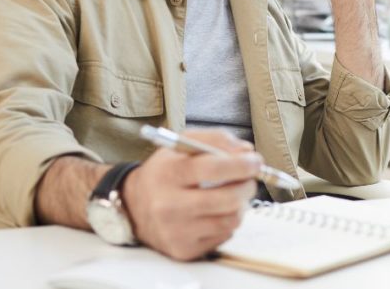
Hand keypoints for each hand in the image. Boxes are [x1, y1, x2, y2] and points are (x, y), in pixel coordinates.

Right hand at [121, 129, 260, 260]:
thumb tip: (247, 151)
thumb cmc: (165, 171)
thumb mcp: (182, 144)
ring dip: (240, 205)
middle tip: (250, 179)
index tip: (255, 161)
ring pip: (231, 220)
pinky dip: (227, 221)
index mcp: (168, 174)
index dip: (241, 164)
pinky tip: (216, 212)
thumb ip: (215, 140)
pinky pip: (223, 236)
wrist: (133, 206)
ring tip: (232, 195)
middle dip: (248, 186)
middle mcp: (169, 205)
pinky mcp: (183, 250)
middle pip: (227, 199)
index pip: (212, 168)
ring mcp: (176, 231)